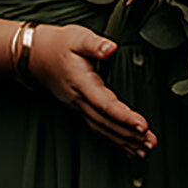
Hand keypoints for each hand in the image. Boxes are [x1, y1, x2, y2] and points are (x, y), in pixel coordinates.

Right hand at [27, 24, 155, 158]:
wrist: (36, 56)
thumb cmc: (59, 45)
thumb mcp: (78, 37)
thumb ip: (95, 44)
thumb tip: (110, 48)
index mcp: (82, 83)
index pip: (105, 104)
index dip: (123, 116)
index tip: (141, 125)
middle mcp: (79, 99)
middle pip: (106, 122)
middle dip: (129, 135)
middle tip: (151, 143)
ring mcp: (78, 106)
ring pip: (103, 128)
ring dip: (124, 140)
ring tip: (144, 150)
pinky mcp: (80, 108)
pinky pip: (98, 127)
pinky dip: (114, 138)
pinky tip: (127, 147)